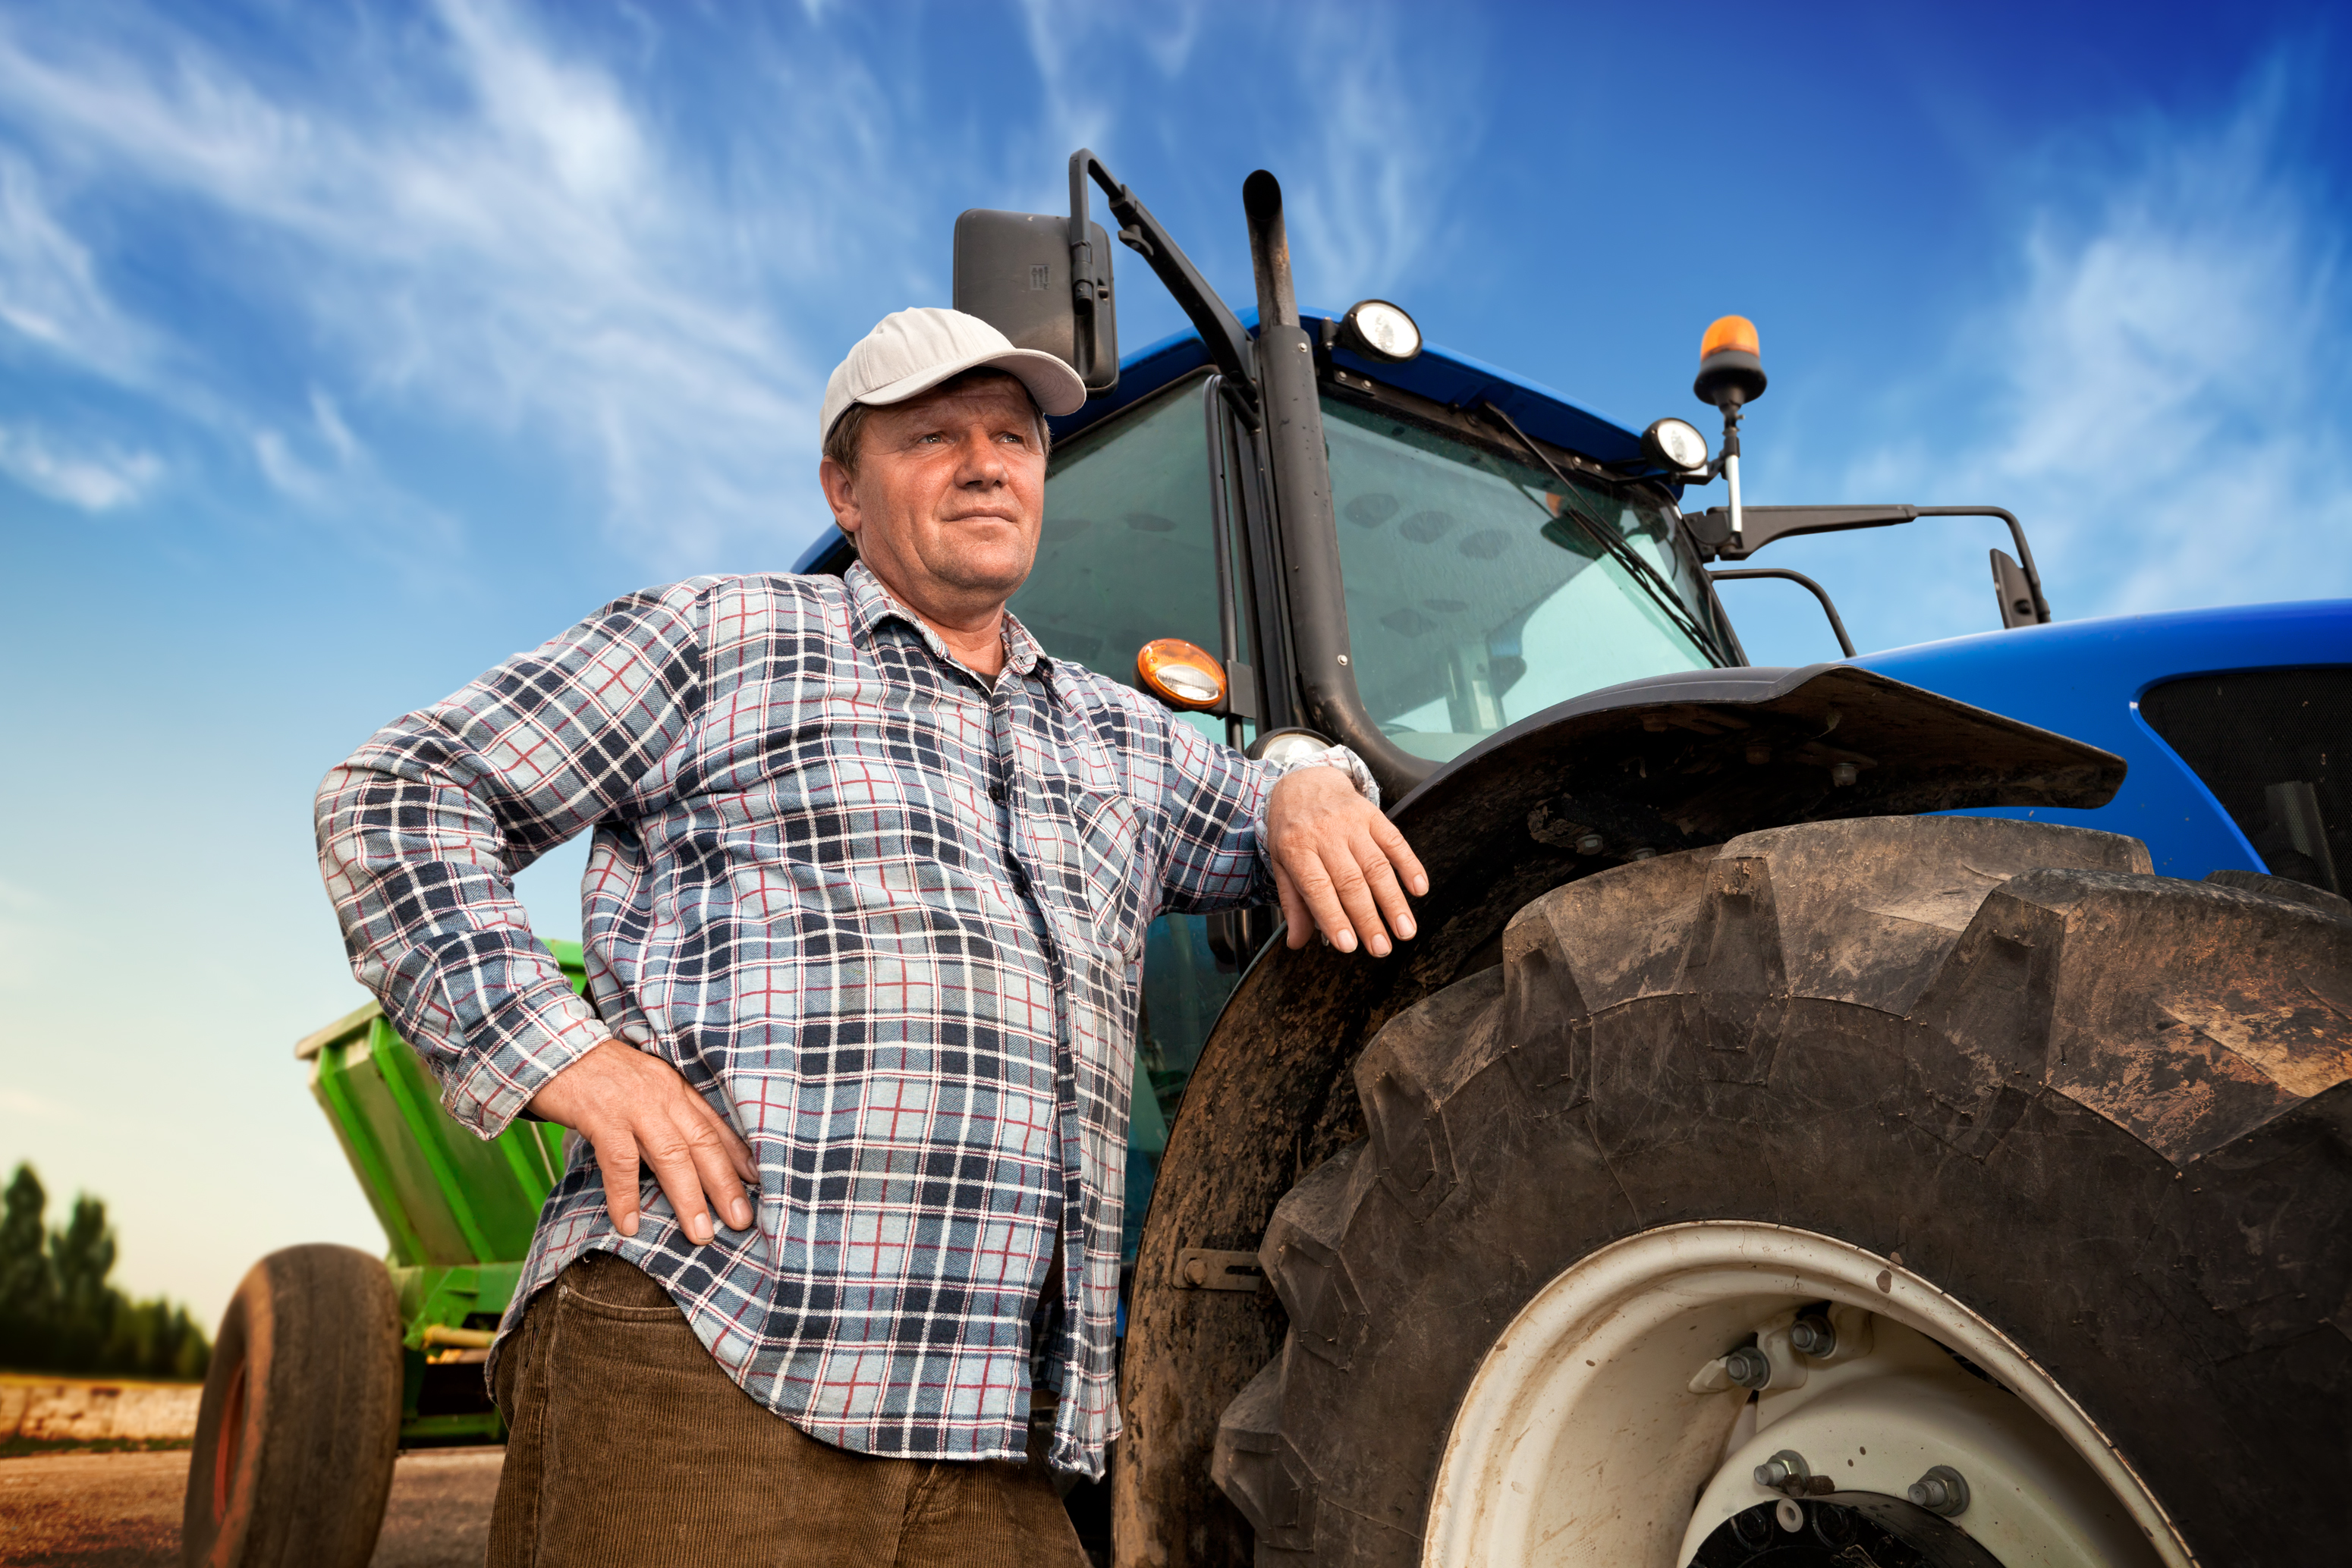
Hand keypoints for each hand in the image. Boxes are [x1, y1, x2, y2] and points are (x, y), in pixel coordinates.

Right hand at [526, 1039, 755, 1243]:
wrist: (549, 1047)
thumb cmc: (597, 1074)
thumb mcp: (641, 1086)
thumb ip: (663, 1114)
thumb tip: (682, 1157)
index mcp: (674, 1087)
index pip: (714, 1124)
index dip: (738, 1155)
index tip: (759, 1183)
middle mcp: (662, 1094)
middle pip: (702, 1143)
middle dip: (725, 1185)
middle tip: (742, 1220)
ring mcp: (633, 1104)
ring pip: (670, 1155)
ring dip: (688, 1198)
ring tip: (701, 1233)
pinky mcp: (601, 1115)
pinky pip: (620, 1161)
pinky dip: (626, 1196)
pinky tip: (630, 1224)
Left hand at [1264, 765, 1429, 956]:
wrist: (1305, 779)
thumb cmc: (1292, 829)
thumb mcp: (1281, 863)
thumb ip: (1293, 903)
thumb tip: (1296, 943)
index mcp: (1297, 848)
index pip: (1317, 887)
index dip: (1334, 917)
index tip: (1348, 946)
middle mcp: (1325, 834)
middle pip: (1351, 881)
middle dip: (1369, 919)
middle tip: (1382, 949)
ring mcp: (1351, 823)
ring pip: (1377, 865)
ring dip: (1394, 901)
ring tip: (1405, 930)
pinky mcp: (1373, 814)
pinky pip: (1395, 841)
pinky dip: (1410, 865)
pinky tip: (1420, 889)